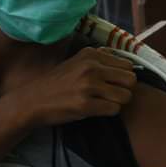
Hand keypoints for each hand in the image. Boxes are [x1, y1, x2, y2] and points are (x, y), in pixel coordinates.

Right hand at [13, 48, 135, 127]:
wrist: (34, 100)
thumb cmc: (58, 83)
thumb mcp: (77, 62)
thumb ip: (100, 60)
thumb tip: (128, 65)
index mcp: (92, 54)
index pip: (128, 65)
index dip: (123, 77)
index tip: (114, 83)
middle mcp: (92, 67)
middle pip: (131, 80)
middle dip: (124, 89)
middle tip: (111, 95)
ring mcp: (88, 86)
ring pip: (126, 96)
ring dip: (117, 102)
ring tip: (103, 102)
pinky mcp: (85, 104)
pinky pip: (114, 109)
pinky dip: (108, 112)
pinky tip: (96, 109)